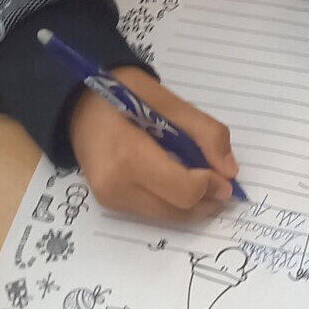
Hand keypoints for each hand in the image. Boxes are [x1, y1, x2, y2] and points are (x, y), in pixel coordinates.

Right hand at [69, 63, 237, 222]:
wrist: (77, 101)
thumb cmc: (123, 92)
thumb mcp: (169, 101)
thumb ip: (205, 134)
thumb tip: (230, 171)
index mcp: (128, 157)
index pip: (183, 190)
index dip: (211, 186)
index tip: (224, 174)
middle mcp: (116, 186)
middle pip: (178, 211)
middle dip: (205, 200)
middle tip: (220, 181)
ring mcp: (110, 198)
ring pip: (167, 217)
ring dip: (190, 203)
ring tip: (200, 178)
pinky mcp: (109, 203)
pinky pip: (152, 212)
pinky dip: (171, 201)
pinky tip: (177, 180)